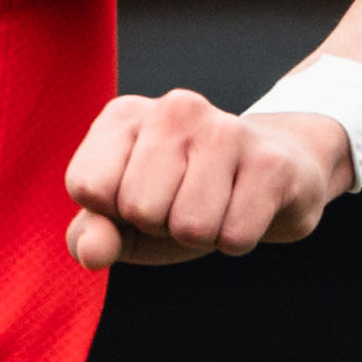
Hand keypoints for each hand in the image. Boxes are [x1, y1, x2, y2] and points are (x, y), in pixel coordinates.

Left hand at [64, 90, 350, 269]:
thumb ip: (93, 235)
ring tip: (217, 206)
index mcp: (123, 116)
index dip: (114, 213)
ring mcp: (226, 129)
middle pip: (140, 209)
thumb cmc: (182, 200)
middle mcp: (174, 108)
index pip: (89, 187)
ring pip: (190, 227)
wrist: (273, 178)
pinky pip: (234, 237)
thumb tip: (91, 253)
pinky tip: (247, 209)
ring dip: (202, 236)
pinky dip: (237, 242)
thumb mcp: (124, 221)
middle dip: (161, 226)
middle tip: (184, 204)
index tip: (141, 196)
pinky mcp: (271, 162)